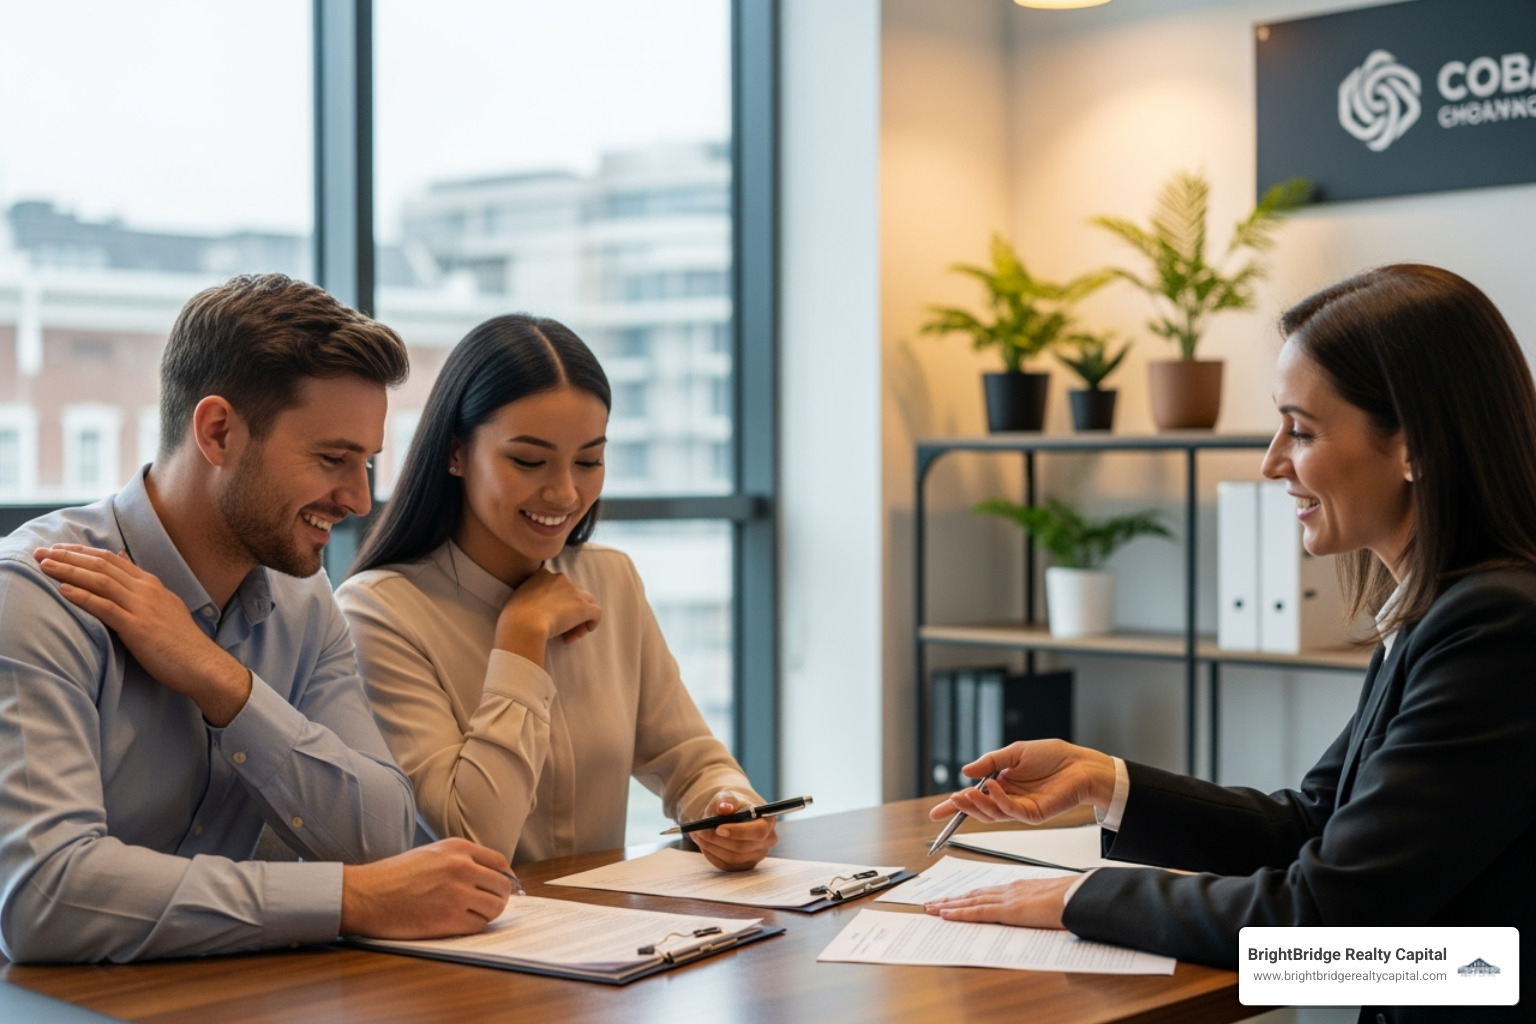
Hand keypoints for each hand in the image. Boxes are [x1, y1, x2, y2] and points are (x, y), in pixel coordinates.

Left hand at [34, 544, 251, 725]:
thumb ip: (142, 587)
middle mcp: (147, 590)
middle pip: (102, 566)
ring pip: (101, 582)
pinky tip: (64, 590)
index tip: (58, 549)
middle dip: (69, 556)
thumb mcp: (164, 606)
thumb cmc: (181, 641)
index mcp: (152, 584)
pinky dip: (83, 597)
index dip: (83, 552)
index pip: (112, 559)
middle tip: (41, 552)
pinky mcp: (138, 628)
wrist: (202, 664)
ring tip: (44, 566)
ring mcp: (143, 608)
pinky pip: (106, 608)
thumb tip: (123, 562)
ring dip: (69, 571)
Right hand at [340, 838, 515, 938]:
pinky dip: (473, 926)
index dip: (505, 877)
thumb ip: (461, 860)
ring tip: (471, 914)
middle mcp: (462, 867)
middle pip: (503, 886)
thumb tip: (490, 875)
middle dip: (500, 897)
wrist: (365, 895)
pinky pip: (478, 925)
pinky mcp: (448, 919)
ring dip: (487, 913)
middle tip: (488, 904)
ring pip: (495, 907)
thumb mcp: (432, 854)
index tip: (502, 887)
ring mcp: (457, 894)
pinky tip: (458, 923)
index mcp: (458, 848)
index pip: (501, 863)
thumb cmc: (393, 876)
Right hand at [493, 568, 601, 667]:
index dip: (555, 603)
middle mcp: (560, 579)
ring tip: (568, 635)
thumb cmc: (514, 616)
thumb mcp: (517, 599)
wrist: (523, 623)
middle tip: (559, 630)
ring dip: (579, 619)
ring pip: (585, 603)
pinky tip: (580, 634)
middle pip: (572, 595)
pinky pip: (596, 613)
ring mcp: (574, 592)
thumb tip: (533, 609)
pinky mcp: (583, 607)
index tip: (546, 618)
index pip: (556, 586)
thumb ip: (527, 598)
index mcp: (542, 575)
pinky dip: (591, 624)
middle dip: (567, 612)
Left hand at [688, 790, 777, 870]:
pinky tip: (704, 843)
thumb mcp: (728, 797)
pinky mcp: (745, 865)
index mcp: (768, 821)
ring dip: (711, 846)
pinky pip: (726, 865)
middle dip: (717, 839)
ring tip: (697, 834)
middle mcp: (767, 841)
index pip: (758, 832)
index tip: (718, 828)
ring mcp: (757, 856)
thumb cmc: (733, 805)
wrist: (733, 814)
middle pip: (742, 847)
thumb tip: (723, 808)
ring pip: (732, 858)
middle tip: (699, 830)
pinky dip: (711, 854)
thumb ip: (726, 801)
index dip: (738, 832)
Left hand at [923, 875, 1075, 928]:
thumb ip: (1041, 906)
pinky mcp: (1009, 910)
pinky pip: (977, 911)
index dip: (968, 895)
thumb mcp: (1054, 901)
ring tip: (931, 908)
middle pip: (974, 894)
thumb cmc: (1075, 899)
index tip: (954, 898)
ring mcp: (1008, 899)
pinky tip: (945, 914)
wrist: (1083, 897)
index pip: (988, 891)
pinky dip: (959, 913)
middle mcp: (1011, 889)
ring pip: (970, 901)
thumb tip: (1039, 913)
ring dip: (948, 905)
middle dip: (952, 899)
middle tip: (933, 902)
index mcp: (1021, 888)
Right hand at [928, 739, 1116, 825]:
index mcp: (1003, 785)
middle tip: (953, 799)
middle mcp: (1009, 799)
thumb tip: (965, 771)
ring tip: (966, 793)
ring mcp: (1021, 809)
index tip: (935, 813)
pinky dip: (999, 800)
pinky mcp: (1034, 814)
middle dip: (963, 807)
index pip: (975, 798)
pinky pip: (1011, 810)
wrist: (1080, 764)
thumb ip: (990, 762)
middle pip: (979, 810)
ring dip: (977, 805)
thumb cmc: (1053, 757)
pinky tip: (994, 787)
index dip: (954, 806)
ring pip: (992, 814)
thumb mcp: (1015, 752)